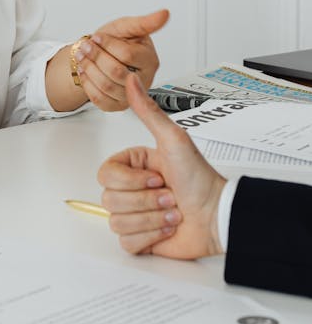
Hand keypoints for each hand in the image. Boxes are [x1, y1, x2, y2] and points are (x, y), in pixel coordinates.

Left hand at [76, 8, 168, 110]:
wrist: (101, 55)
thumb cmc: (116, 42)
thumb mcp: (127, 27)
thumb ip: (144, 22)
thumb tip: (164, 14)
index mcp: (149, 60)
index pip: (127, 55)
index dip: (108, 45)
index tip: (97, 37)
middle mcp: (143, 80)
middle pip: (116, 72)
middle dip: (96, 57)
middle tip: (86, 46)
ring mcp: (131, 95)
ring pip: (106, 86)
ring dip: (89, 69)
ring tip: (82, 57)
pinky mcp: (118, 105)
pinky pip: (100, 100)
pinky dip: (88, 84)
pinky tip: (85, 72)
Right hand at [97, 74, 225, 257]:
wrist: (219, 216)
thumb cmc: (199, 177)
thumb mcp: (173, 139)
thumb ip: (148, 111)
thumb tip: (131, 80)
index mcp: (132, 165)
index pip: (105, 174)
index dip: (130, 180)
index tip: (156, 176)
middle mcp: (131, 189)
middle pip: (109, 199)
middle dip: (146, 200)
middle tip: (169, 194)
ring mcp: (135, 214)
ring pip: (117, 221)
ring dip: (152, 219)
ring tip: (172, 211)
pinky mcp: (141, 239)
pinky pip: (126, 243)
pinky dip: (152, 237)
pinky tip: (168, 227)